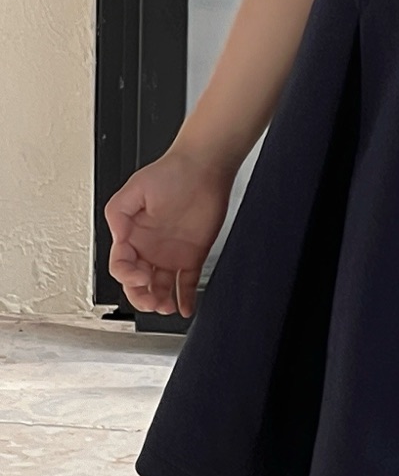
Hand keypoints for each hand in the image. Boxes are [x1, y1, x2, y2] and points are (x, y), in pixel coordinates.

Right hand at [102, 148, 234, 319]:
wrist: (204, 167)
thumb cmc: (170, 172)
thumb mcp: (134, 189)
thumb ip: (118, 214)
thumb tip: (117, 238)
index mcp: (132, 236)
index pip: (122, 266)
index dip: (127, 276)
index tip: (139, 276)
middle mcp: (149, 248)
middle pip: (138, 284)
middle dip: (141, 296)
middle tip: (150, 301)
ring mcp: (171, 253)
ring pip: (161, 287)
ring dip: (161, 301)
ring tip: (166, 307)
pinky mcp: (193, 255)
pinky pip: (188, 282)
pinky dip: (186, 297)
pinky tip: (185, 307)